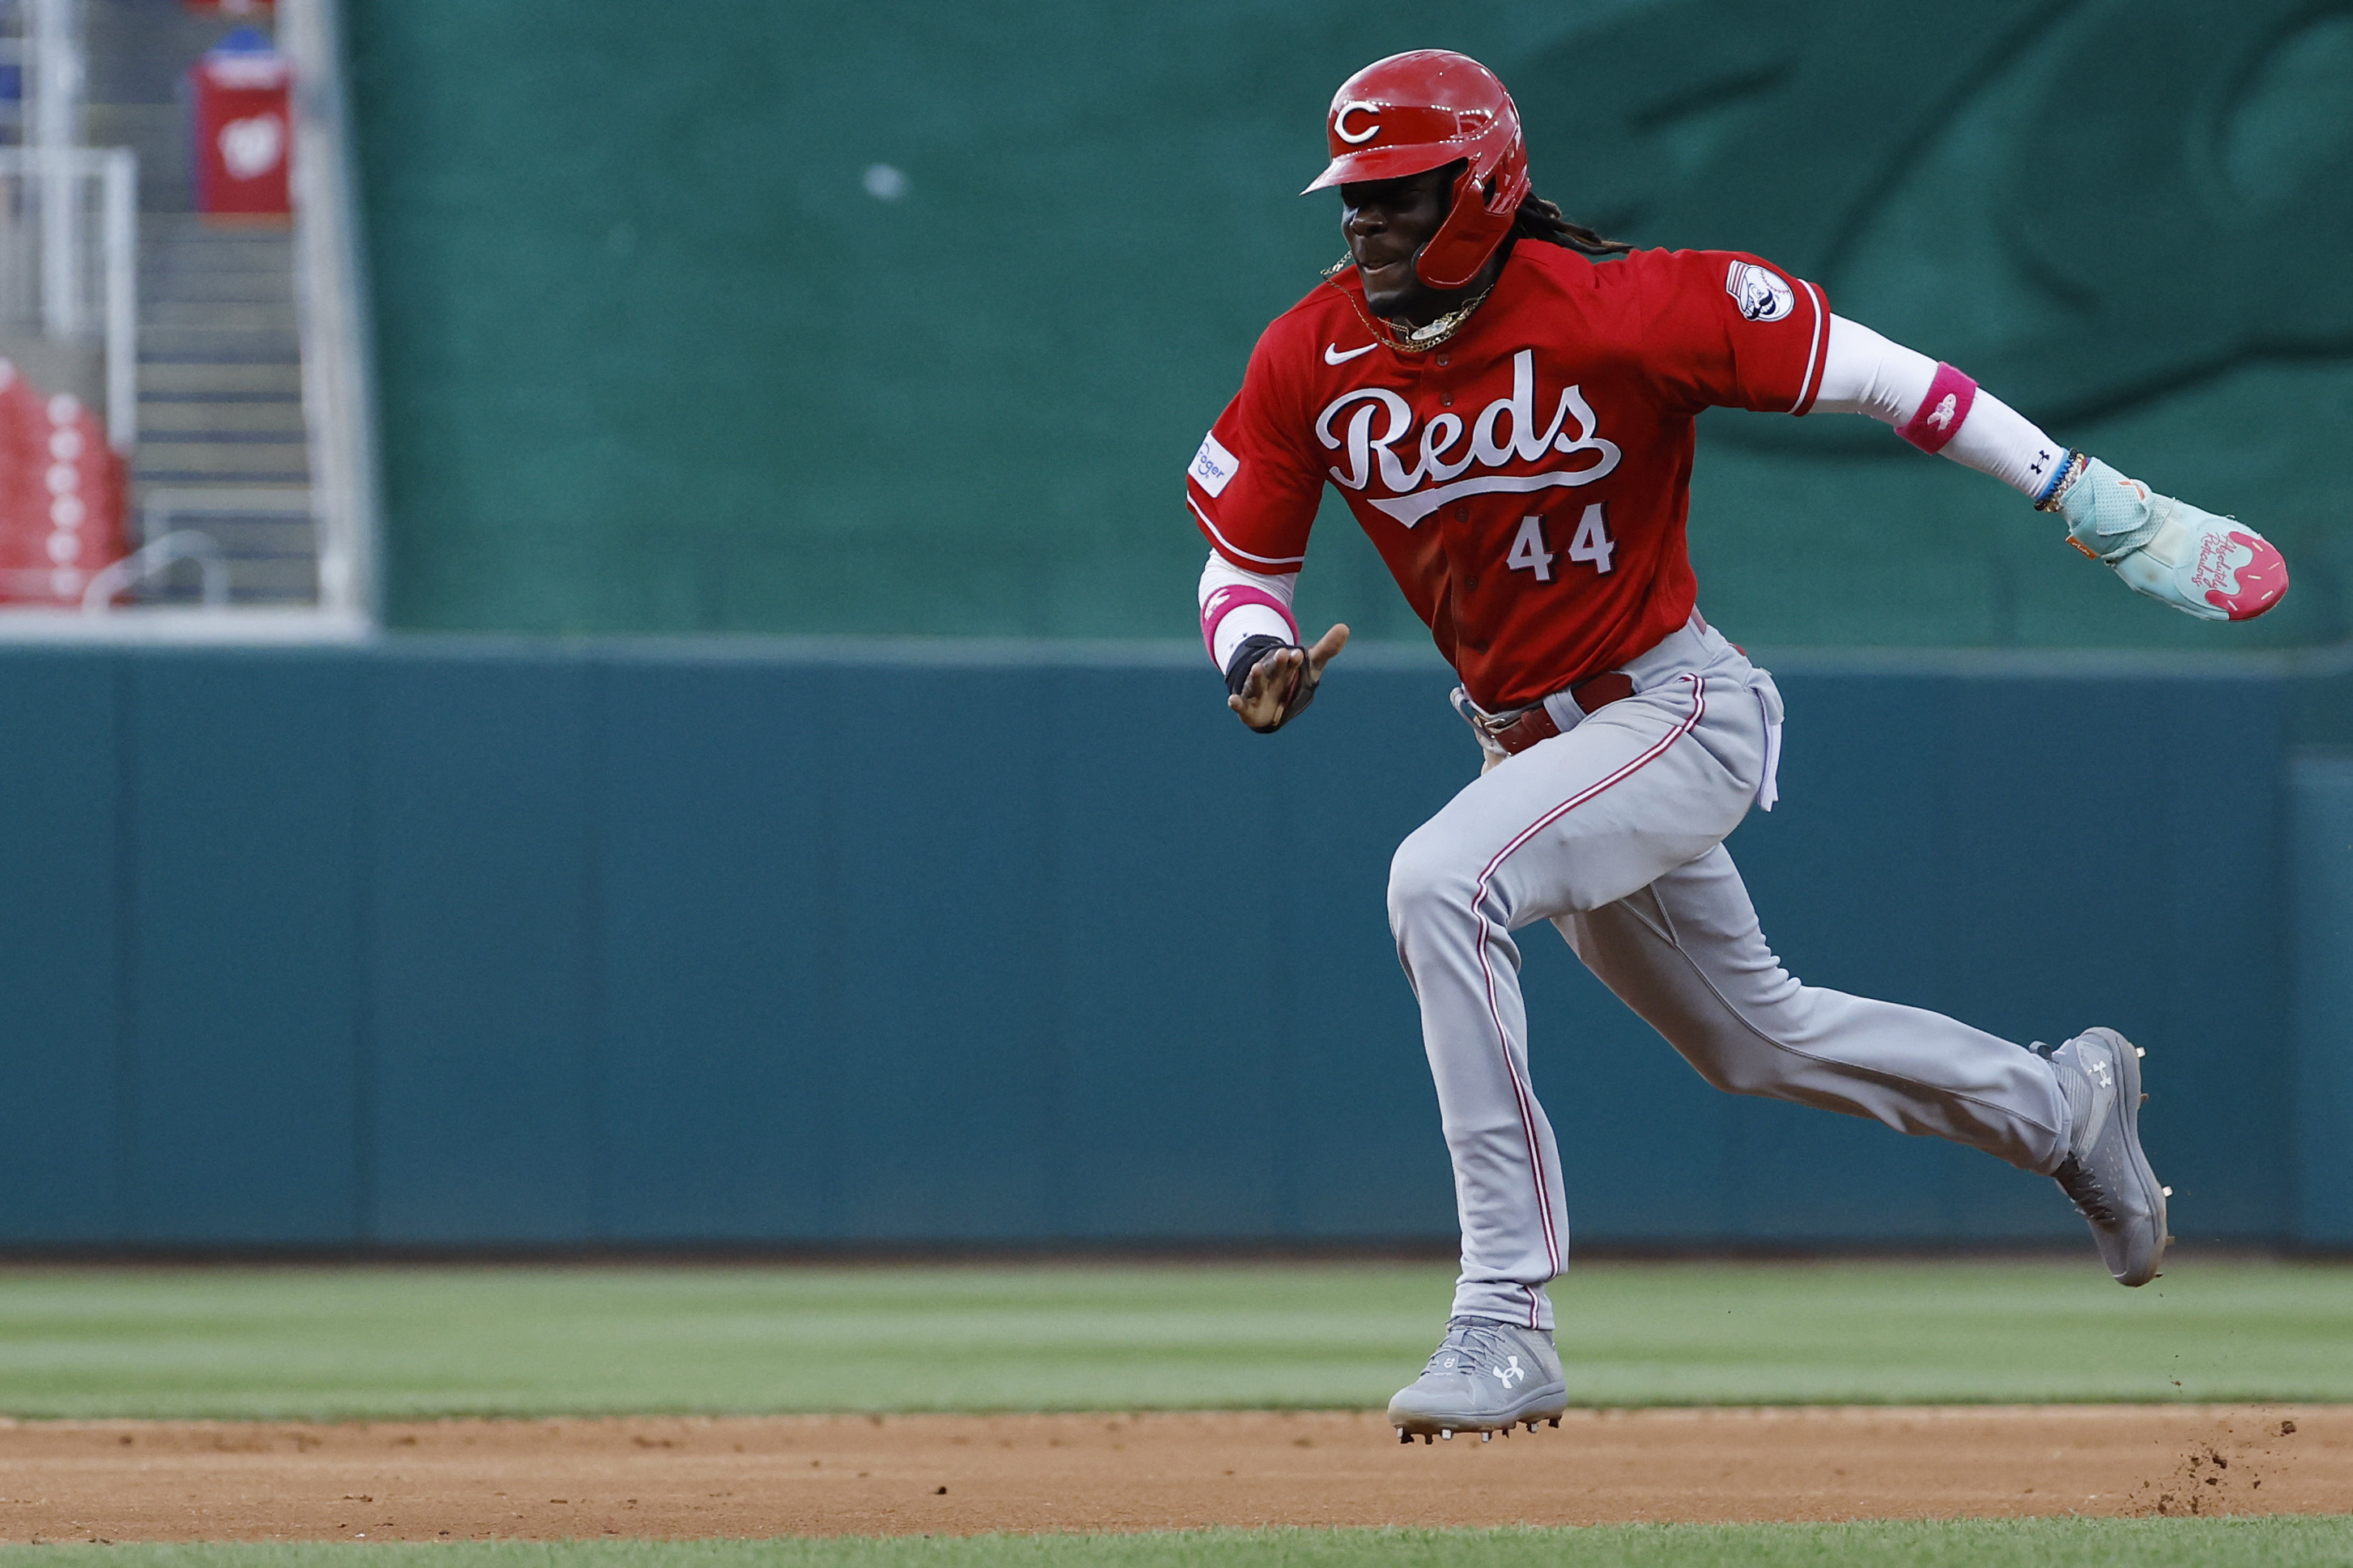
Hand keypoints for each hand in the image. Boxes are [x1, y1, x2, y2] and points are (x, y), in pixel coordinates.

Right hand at [1228, 623, 1348, 730]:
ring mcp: (1258, 691)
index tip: (1299, 654)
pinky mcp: (1248, 707)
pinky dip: (1236, 703)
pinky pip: (1241, 705)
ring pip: (1257, 683)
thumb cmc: (1292, 680)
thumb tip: (1345, 627)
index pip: (1291, 661)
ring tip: (1256, 668)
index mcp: (1285, 667)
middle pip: (1274, 668)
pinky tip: (1232, 700)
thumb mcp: (1311, 666)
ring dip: (1257, 676)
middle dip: (1278, 662)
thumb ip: (1326, 649)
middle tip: (1283, 653)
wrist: (1271, 702)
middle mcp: (1270, 676)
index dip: (1294, 659)